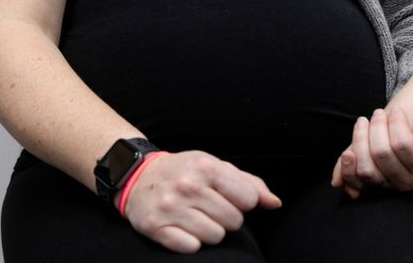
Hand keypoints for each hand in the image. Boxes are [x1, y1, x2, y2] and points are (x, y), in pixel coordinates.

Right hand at [123, 151, 281, 253]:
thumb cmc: (184, 171)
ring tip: (195, 216)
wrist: (138, 176)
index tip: (228, 196)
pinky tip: (181, 226)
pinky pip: (191, 247)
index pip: (248, 199)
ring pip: (214, 236)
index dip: (242, 201)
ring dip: (209, 231)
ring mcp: (170, 207)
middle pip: (233, 221)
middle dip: (226, 217)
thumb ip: (249, 183)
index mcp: (205, 166)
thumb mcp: (215, 166)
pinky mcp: (155, 227)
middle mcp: (187, 185)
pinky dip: (190, 241)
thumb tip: (274, 203)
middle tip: (208, 207)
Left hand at [331, 98, 412, 197]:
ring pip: (365, 168)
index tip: (397, 111)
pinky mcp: (368, 182)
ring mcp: (385, 183)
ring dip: (359, 140)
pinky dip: (344, 171)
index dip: (397, 125)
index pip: (403, 146)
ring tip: (363, 121)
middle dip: (377, 128)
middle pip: (381, 155)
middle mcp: (405, 181)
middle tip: (379, 112)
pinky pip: (353, 181)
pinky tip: (347, 155)